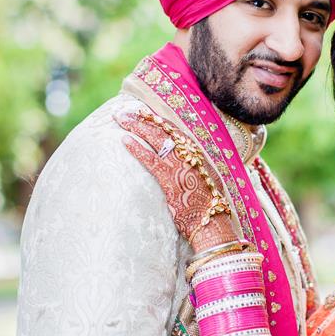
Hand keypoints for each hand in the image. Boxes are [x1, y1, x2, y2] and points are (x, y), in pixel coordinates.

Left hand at [115, 112, 237, 252]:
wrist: (213, 224)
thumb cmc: (208, 208)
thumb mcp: (206, 182)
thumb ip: (194, 170)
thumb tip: (183, 166)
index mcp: (199, 155)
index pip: (176, 131)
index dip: (159, 120)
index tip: (145, 112)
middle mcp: (190, 156)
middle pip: (164, 130)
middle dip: (143, 118)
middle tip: (125, 111)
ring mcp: (181, 166)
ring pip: (156, 139)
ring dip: (137, 126)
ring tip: (121, 118)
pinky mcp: (171, 179)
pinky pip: (151, 160)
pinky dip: (137, 148)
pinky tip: (125, 140)